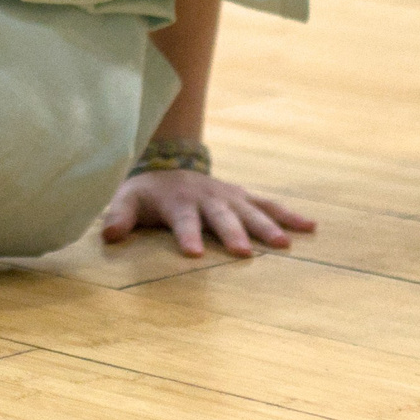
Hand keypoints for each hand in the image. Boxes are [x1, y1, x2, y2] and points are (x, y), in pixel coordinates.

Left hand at [100, 169, 315, 259]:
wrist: (168, 165)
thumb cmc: (146, 193)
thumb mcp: (126, 199)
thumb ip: (118, 216)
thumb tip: (109, 235)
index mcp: (178, 201)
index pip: (182, 219)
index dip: (187, 235)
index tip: (194, 253)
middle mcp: (208, 197)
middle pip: (221, 216)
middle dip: (232, 233)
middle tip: (243, 252)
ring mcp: (229, 196)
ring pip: (251, 210)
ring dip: (267, 226)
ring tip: (284, 244)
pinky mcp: (243, 197)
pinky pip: (269, 205)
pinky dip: (289, 214)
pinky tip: (310, 226)